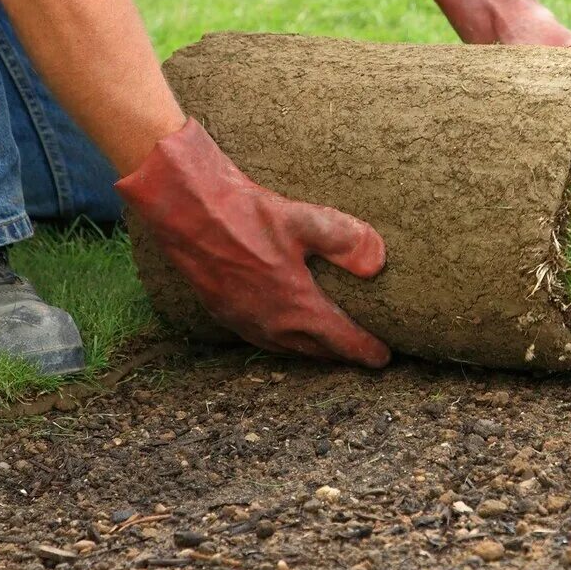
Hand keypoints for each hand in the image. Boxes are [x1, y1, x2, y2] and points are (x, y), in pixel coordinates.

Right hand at [118, 120, 391, 366]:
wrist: (187, 212)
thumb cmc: (246, 215)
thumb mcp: (305, 220)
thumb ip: (347, 240)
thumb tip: (379, 262)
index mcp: (296, 307)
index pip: (341, 340)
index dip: (366, 351)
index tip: (384, 357)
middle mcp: (271, 324)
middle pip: (316, 351)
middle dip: (341, 355)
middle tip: (362, 354)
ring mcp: (245, 322)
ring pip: (287, 349)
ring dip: (311, 350)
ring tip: (329, 346)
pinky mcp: (223, 313)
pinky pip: (262, 339)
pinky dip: (283, 341)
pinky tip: (284, 329)